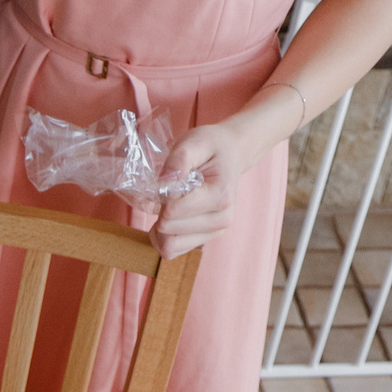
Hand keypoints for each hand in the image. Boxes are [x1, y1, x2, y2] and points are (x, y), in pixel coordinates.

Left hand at [149, 120, 263, 260]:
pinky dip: (163, 237)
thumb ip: (178, 160)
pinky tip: (169, 218)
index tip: (172, 181)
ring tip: (169, 206)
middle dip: (161, 211)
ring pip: (169, 247)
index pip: (174, 211)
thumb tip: (165, 184)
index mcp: (220, 196)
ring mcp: (215, 232)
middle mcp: (221, 219)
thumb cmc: (212, 146)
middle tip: (170, 193)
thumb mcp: (195, 141)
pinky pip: (172, 250)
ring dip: (160, 228)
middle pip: (169, 231)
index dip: (163, 196)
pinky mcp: (206, 239)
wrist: (232, 153)